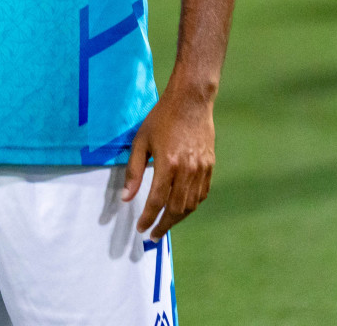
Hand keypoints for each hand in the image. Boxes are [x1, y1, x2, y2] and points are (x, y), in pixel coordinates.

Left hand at [121, 86, 215, 240]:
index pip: (157, 200)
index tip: (141, 228)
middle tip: (153, 235)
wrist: (190, 102)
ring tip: (165, 224)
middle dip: (164, 225)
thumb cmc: (161, 118)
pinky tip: (181, 208)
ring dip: (177, 218)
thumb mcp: (140, 141)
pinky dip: (191, 205)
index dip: (148, 217)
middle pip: (176, 208)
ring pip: (191, 204)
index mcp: (168, 163)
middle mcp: (187, 170)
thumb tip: (126, 197)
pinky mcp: (210, 166)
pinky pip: (202, 194)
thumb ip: (134, 171)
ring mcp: (201, 169)